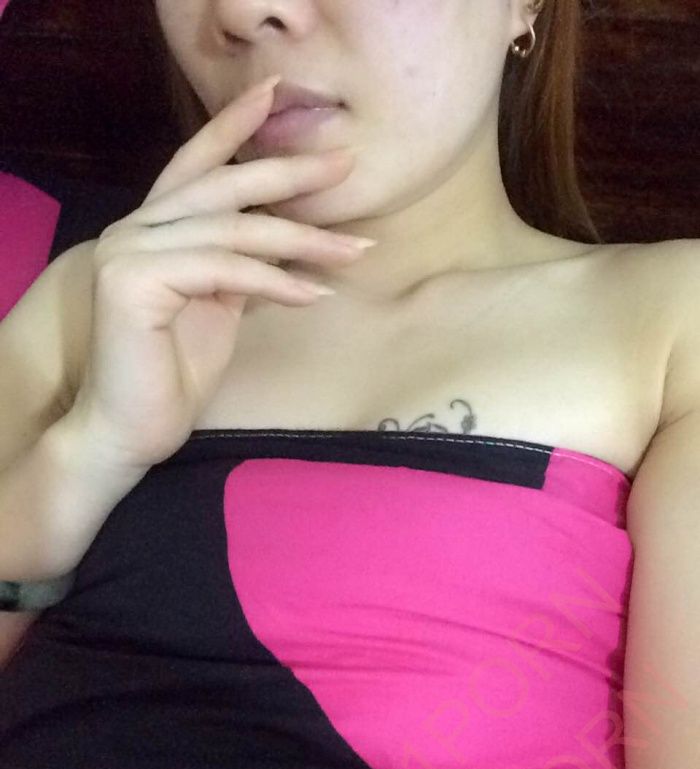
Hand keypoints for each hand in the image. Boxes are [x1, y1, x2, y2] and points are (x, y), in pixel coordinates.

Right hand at [68, 75, 372, 470]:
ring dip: (302, 241)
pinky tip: (315, 293)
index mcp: (153, 228)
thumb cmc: (173, 374)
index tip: (275, 94)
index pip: (196, 165)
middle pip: (222, 187)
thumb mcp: (219, 307)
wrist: (129, 430)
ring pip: (232, 232)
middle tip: (344, 163)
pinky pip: (224, 271)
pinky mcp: (133, 281)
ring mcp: (129, 250)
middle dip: (288, 172)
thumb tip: (290, 245)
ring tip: (355, 251)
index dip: (233, 127)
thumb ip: (240, 267)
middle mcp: (135, 228)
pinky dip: (275, 282)